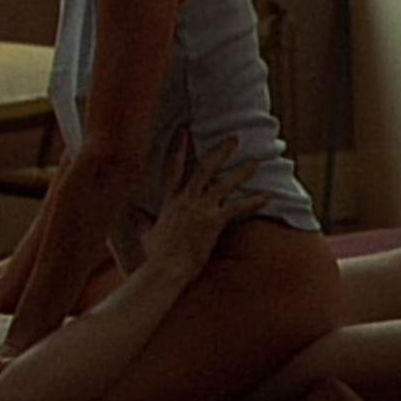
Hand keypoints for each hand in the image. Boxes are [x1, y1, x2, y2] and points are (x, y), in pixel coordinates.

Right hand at [138, 134, 268, 275]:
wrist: (163, 269)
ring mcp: (200, 209)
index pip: (174, 169)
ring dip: (242, 171)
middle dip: (221, 152)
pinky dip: (253, 202)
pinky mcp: (213, 222)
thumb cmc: (153, 256)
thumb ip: (142, 220)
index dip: (180, 148)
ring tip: (257, 161)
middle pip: (204, 168)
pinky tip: (267, 195)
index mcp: (170, 202)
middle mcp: (186, 200)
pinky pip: (237, 208)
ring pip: (224, 183)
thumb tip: (133, 212)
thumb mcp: (145, 234)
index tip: (186, 131)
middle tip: (234, 139)